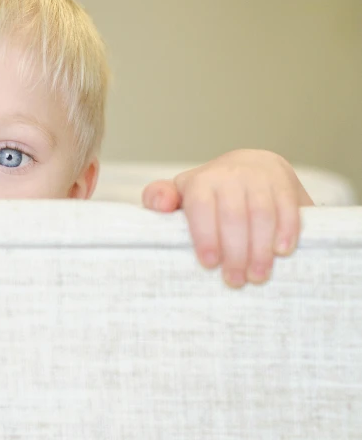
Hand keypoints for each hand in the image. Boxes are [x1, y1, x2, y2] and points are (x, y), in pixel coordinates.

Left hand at [141, 149, 313, 287]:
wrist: (252, 166)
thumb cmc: (210, 191)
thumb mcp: (182, 192)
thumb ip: (160, 197)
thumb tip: (160, 205)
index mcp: (202, 180)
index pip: (201, 206)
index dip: (205, 236)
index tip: (210, 264)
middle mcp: (230, 175)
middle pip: (233, 214)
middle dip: (235, 251)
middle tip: (235, 281)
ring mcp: (259, 178)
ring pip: (262, 213)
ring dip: (260, 248)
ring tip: (258, 275)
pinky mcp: (285, 184)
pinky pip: (288, 207)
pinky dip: (286, 231)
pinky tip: (281, 252)